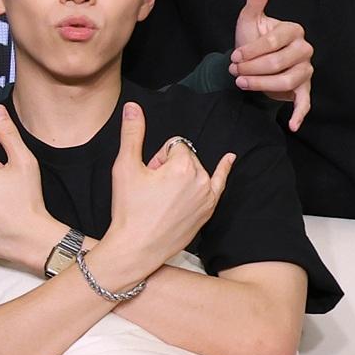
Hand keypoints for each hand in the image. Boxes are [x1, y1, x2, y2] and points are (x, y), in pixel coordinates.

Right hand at [91, 104, 233, 287]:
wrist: (136, 248)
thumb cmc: (129, 209)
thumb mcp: (125, 167)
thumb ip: (132, 133)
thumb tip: (133, 106)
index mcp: (182, 165)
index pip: (172, 145)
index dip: (157, 159)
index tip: (148, 177)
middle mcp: (200, 178)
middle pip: (184, 157)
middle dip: (169, 167)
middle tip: (152, 191)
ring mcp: (207, 196)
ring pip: (194, 170)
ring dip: (181, 177)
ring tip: (162, 198)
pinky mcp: (208, 210)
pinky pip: (219, 183)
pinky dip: (224, 170)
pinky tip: (229, 159)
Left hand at [228, 0, 313, 131]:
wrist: (252, 62)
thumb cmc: (251, 39)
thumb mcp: (249, 19)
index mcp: (294, 30)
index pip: (274, 41)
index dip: (251, 51)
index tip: (234, 57)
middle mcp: (305, 49)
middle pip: (279, 64)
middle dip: (253, 69)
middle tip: (235, 72)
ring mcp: (306, 70)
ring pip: (287, 82)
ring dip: (261, 85)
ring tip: (242, 83)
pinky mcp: (304, 89)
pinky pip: (305, 102)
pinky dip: (299, 114)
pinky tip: (290, 124)